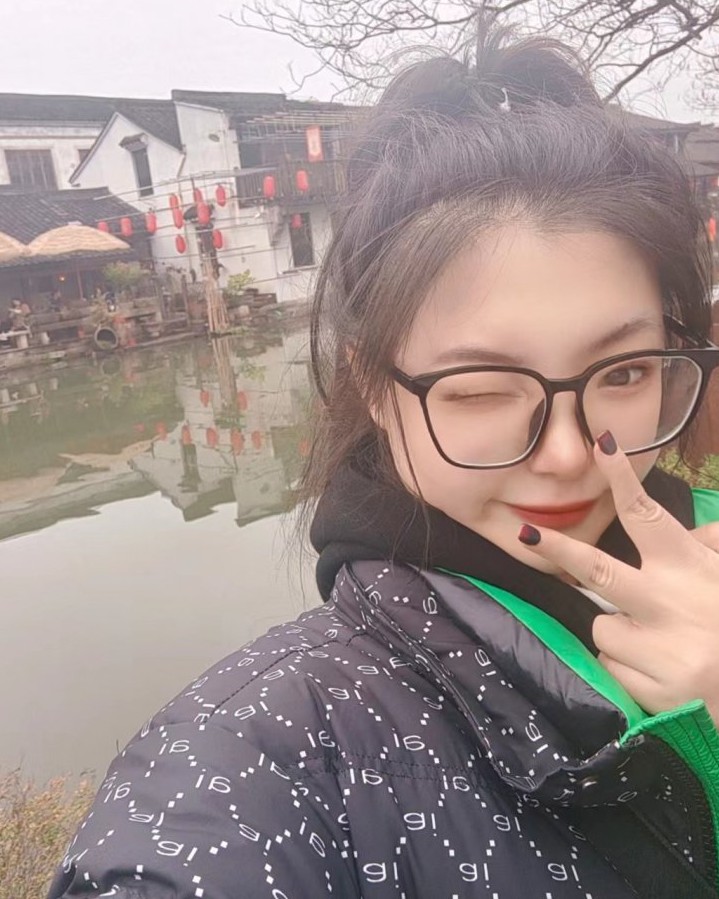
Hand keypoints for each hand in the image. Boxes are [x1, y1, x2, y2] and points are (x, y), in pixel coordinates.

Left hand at [518, 432, 718, 725]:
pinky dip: (627, 670)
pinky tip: (660, 674)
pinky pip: (611, 667)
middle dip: (559, 549)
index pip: (649, 514)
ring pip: (602, 627)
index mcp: (690, 567)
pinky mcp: (656, 689)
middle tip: (527, 534)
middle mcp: (673, 602)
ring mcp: (664, 647)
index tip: (602, 442)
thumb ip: (708, 547)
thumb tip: (695, 531)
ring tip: (659, 646)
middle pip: (599, 569)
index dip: (623, 478)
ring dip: (619, 634)